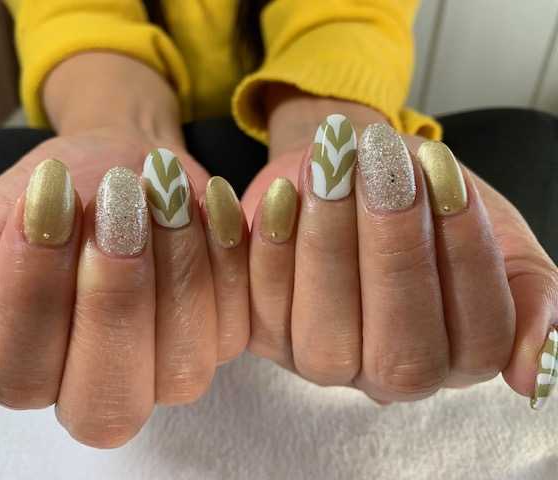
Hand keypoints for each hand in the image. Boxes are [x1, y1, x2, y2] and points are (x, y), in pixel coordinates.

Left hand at [243, 88, 557, 406]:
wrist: (354, 171)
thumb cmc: (430, 202)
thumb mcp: (500, 242)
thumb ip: (530, 297)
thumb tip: (534, 378)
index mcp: (454, 357)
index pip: (477, 335)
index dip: (464, 253)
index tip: (442, 171)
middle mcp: (385, 374)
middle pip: (398, 348)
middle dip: (394, 250)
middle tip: (386, 165)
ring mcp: (318, 360)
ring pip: (324, 333)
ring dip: (327, 245)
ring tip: (331, 165)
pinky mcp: (262, 333)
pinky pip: (252, 308)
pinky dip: (259, 249)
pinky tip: (272, 192)